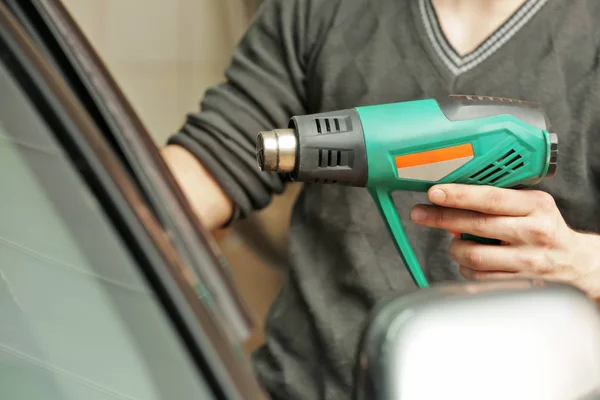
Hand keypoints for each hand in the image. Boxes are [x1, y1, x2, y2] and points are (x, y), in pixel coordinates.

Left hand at [409, 184, 599, 299]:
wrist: (577, 265)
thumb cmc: (545, 230)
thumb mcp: (531, 206)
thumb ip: (497, 202)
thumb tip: (451, 200)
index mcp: (536, 206)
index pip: (490, 198)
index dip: (459, 195)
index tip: (435, 193)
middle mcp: (534, 232)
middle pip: (475, 225)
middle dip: (441, 218)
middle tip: (420, 214)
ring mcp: (527, 261)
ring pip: (472, 254)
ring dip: (455, 248)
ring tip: (459, 243)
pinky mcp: (519, 284)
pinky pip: (477, 276)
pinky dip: (466, 268)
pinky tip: (473, 261)